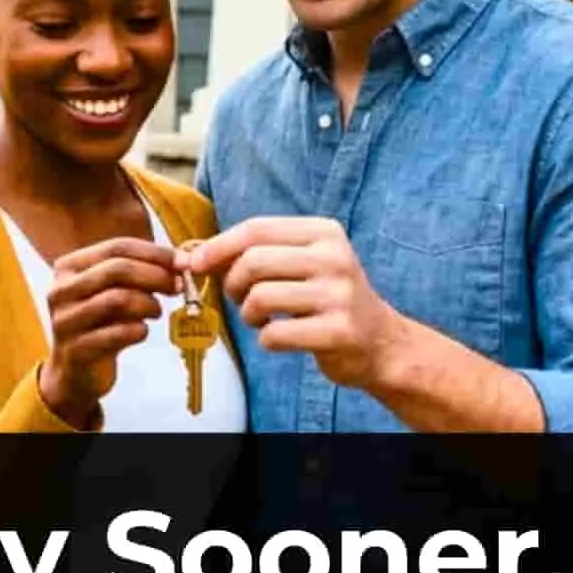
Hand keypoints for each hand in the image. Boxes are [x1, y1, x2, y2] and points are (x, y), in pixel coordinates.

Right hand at [37, 235, 177, 428]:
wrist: (76, 373)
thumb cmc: (101, 324)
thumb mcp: (114, 292)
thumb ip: (141, 272)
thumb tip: (183, 261)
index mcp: (69, 267)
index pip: (117, 247)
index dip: (154, 253)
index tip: (182, 262)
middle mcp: (61, 290)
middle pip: (116, 269)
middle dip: (155, 275)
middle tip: (178, 287)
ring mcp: (64, 321)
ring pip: (117, 299)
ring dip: (148, 304)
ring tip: (156, 312)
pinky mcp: (75, 350)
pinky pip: (117, 334)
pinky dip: (138, 330)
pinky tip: (141, 332)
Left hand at [179, 217, 401, 389]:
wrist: (380, 342)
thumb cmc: (327, 299)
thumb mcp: (302, 263)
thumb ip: (256, 253)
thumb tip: (192, 256)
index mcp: (325, 232)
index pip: (257, 229)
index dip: (219, 246)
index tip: (195, 263)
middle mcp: (335, 258)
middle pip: (254, 262)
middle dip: (232, 284)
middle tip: (240, 299)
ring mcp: (339, 295)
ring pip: (260, 298)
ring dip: (248, 314)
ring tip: (261, 319)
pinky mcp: (338, 331)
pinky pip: (275, 334)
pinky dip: (266, 340)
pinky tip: (280, 338)